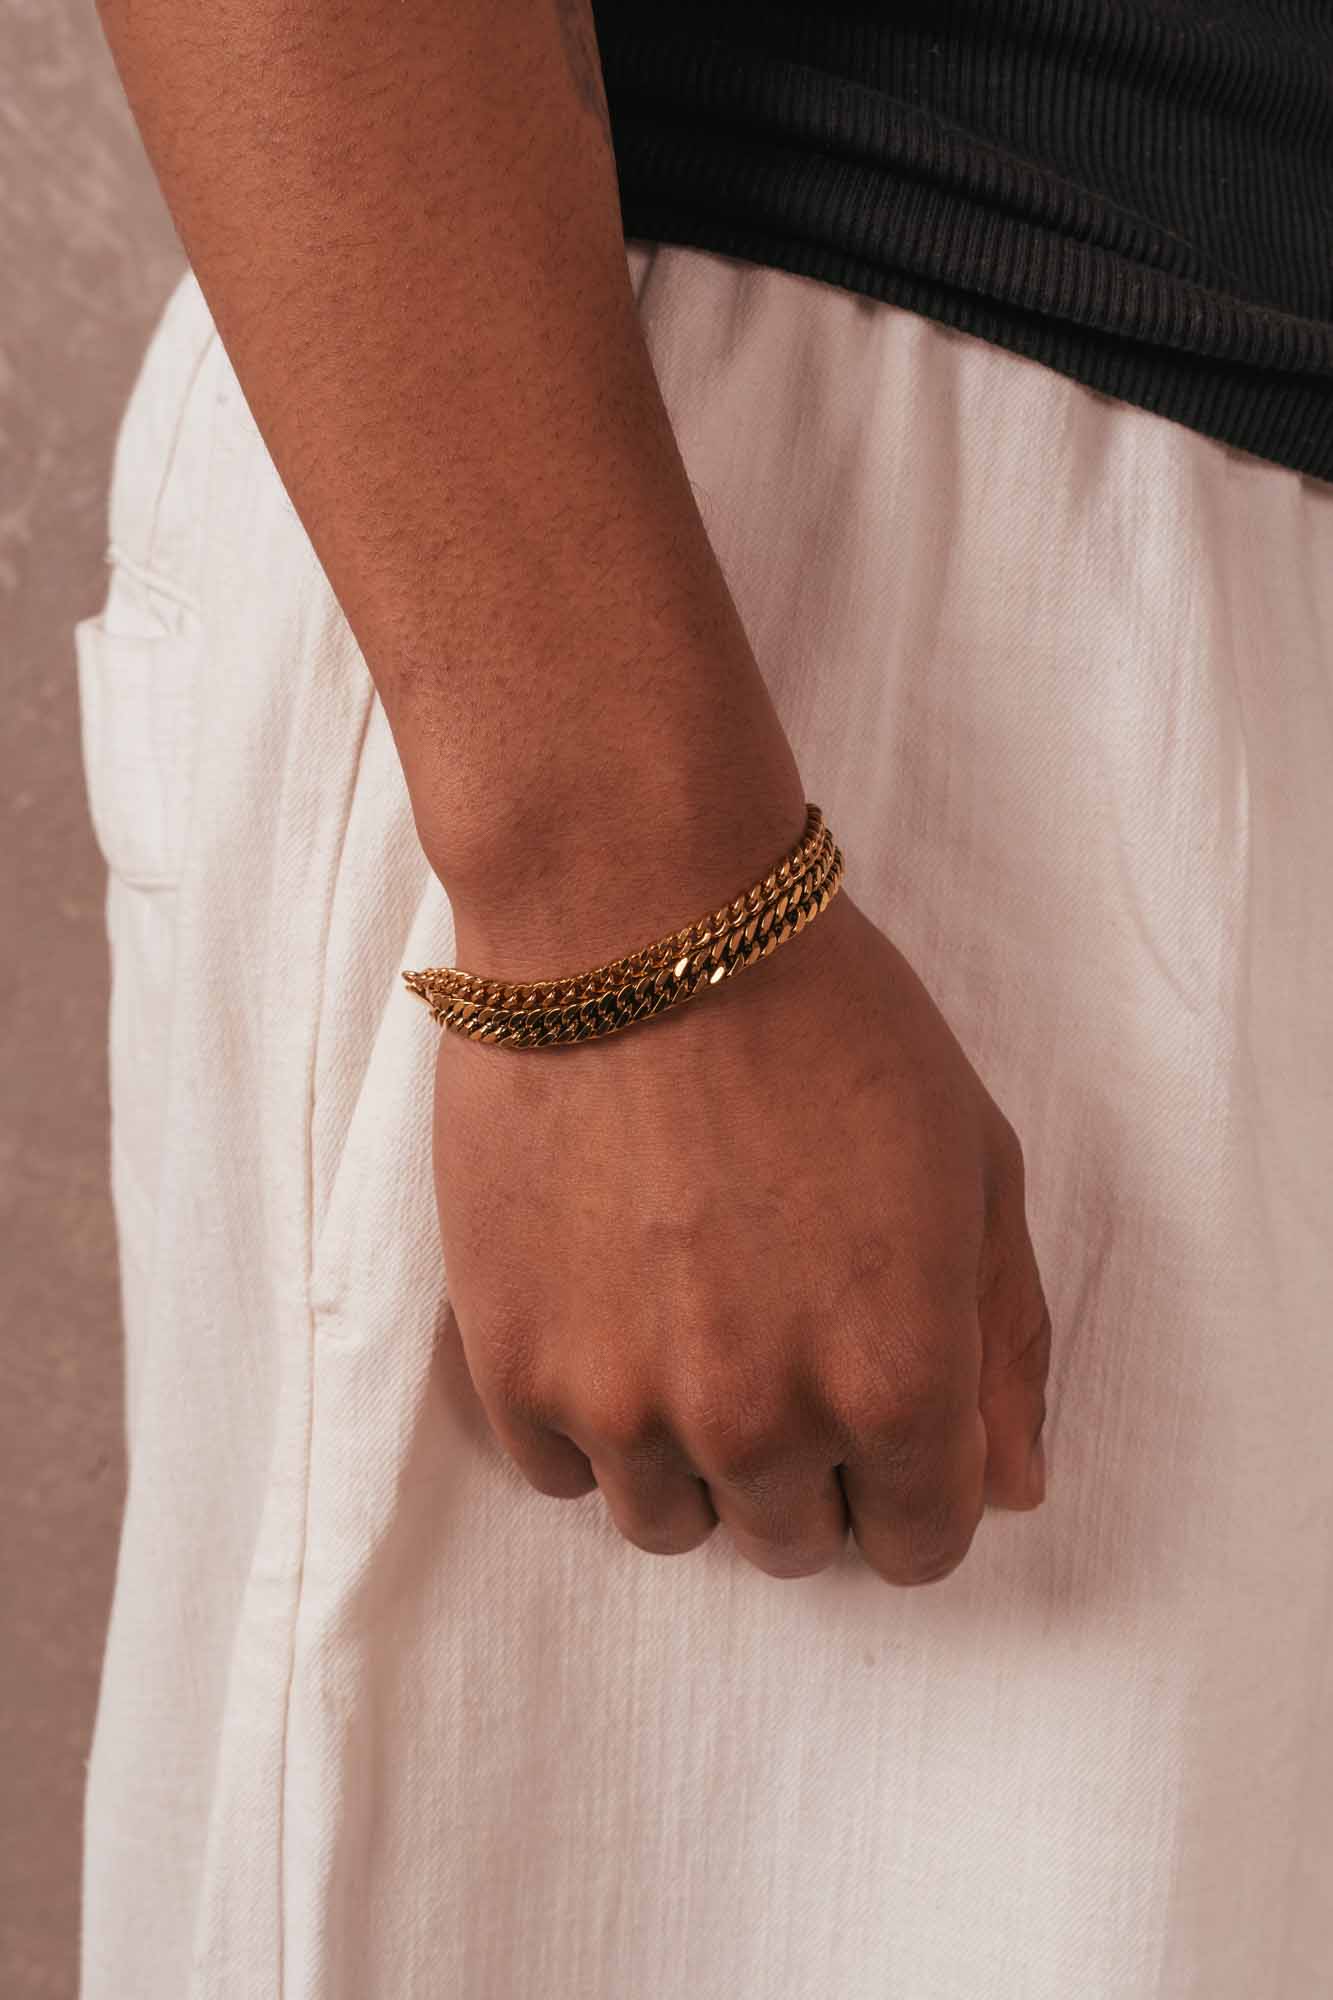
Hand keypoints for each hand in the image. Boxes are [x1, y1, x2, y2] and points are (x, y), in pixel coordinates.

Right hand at [431, 889, 1050, 1584]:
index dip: (913, 1486)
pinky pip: (559, 1472)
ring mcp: (624, 1408)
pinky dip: (588, 1415)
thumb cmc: (828, 1021)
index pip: (922, 1545)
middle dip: (806, 1465)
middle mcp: (762, 1428)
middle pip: (791, 1540)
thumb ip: (1005, 1342)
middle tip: (776, 1334)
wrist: (634, 922)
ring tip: (681, 1317)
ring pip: (668, 1523)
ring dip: (690, 1451)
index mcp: (898, 1385)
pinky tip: (603, 1307)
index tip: (880, 1415)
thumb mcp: (976, 1162)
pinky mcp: (513, 1368)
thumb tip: (1012, 1486)